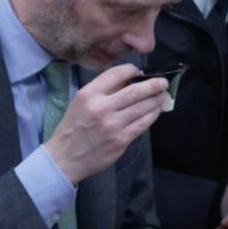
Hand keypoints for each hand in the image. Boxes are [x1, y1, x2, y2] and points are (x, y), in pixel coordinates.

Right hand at [40, 64, 167, 184]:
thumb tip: (128, 81)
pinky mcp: (121, 140)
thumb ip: (101, 91)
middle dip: (153, 85)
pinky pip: (143, 124)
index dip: (132, 70)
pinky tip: (155, 111)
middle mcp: (101, 107)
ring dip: (156, 100)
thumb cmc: (72, 128)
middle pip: (135, 91)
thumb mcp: (79, 103)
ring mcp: (113, 125)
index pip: (116, 74)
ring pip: (143, 107)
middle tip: (163, 82)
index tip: (139, 71)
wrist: (65, 158)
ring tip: (162, 95)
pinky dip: (152, 115)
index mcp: (88, 95)